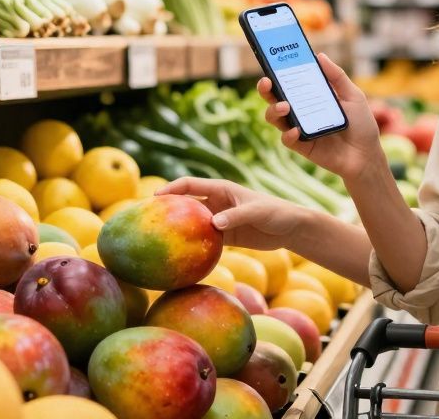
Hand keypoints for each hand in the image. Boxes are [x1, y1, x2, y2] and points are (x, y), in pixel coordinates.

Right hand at [158, 178, 307, 251]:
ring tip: (158, 239)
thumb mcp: (256, 212)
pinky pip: (203, 239)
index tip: (155, 198)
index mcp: (221, 189)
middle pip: (186, 203)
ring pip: (193, 223)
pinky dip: (193, 245)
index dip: (172, 189)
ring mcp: (219, 220)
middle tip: (148, 220)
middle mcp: (216, 203)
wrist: (290, 229)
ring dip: (178, 229)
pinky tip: (181, 255)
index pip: (190, 185)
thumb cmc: (276, 212)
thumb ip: (235, 216)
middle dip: (168, 208)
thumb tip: (213, 224)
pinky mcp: (224, 236)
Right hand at [259, 53, 384, 180]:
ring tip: (284, 106)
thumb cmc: (361, 124)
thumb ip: (337, 76)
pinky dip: (288, 134)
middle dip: (266, 89)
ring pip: (275, 118)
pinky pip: (287, 139)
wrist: (367, 154)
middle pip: (275, 98)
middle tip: (267, 82)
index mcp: (311, 96)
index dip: (278, 72)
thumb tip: (319, 56)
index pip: (290, 82)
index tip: (272, 61)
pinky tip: (297, 130)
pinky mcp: (302, 145)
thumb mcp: (353, 96)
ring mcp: (299, 128)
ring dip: (274, 110)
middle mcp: (301, 111)